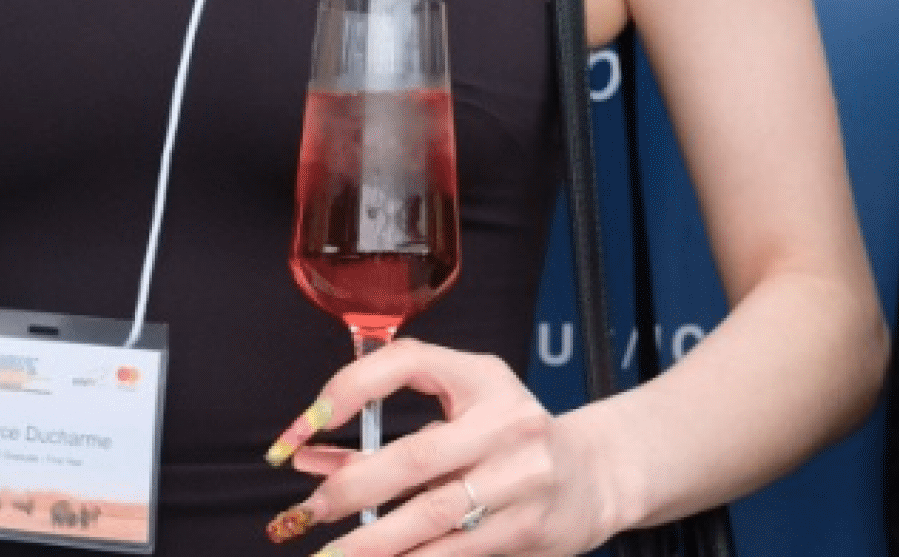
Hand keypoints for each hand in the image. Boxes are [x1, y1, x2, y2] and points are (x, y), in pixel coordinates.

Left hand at [260, 339, 614, 556]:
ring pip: (432, 515)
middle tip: (307, 513)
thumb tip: (303, 459)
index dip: (350, 388)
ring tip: (332, 556)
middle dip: (351, 490)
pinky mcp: (529, 526)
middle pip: (415, 456)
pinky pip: (456, 551)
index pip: (407, 361)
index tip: (305, 424)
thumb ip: (382, 436)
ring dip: (373, 541)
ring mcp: (522, 476)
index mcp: (482, 377)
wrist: (595, 476)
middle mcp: (506, 421)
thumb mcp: (456, 417)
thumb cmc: (509, 439)